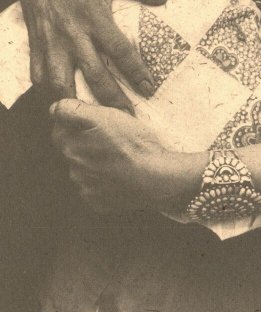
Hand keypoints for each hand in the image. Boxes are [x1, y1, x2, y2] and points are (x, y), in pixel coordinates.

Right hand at [10, 0, 167, 112]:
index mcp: (94, 16)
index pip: (120, 52)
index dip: (136, 73)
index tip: (149, 89)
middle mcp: (72, 34)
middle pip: (94, 76)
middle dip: (111, 101)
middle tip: (126, 120)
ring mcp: (51, 42)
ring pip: (61, 84)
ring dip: (75, 104)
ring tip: (89, 121)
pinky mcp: (35, 43)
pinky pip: (38, 75)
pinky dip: (48, 93)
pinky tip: (59, 104)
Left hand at [50, 99, 203, 213]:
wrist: (156, 177)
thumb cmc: (132, 143)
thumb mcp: (104, 115)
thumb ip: (72, 110)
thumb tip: (54, 109)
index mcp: (70, 146)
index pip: (59, 126)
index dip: (77, 118)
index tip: (95, 118)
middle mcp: (72, 169)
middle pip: (71, 146)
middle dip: (84, 138)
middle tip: (110, 134)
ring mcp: (85, 188)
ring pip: (83, 166)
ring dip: (94, 158)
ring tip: (118, 153)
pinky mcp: (97, 202)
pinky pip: (94, 186)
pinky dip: (102, 178)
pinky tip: (119, 170)